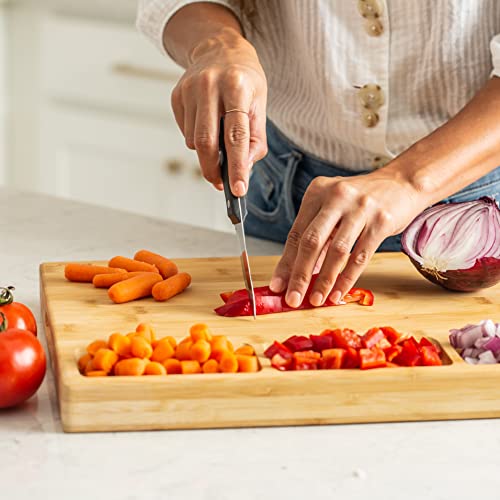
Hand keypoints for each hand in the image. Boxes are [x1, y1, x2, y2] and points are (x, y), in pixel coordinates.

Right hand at [171, 27, 267, 194]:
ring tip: (219, 139)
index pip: (235, 136)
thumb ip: (255, 139)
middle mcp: (209, 86)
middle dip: (212, 170)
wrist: (219, 48)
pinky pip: (185, 132)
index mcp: (236, 87)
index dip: (236, 166)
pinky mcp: (176, 96)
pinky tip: (207, 125)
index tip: (237, 190)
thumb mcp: (260, 104)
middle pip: (205, 142)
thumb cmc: (245, 81)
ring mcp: (189, 90)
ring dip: (206, 152)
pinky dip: (197, 139)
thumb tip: (243, 170)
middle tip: (220, 183)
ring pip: (193, 140)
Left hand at [270, 170, 429, 306]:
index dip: (285, 263)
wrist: (402, 183)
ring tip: (316, 300)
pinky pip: (360, 256)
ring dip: (324, 281)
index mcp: (317, 192)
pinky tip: (339, 294)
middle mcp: (336, 197)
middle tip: (292, 298)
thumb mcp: (334, 210)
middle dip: (300, 275)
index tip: (277, 286)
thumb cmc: (361, 200)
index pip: (296, 234)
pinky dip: (347, 279)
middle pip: (312, 242)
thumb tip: (298, 273)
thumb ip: (318, 237)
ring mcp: (360, 208)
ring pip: (337, 251)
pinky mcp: (381, 221)